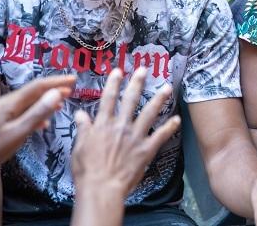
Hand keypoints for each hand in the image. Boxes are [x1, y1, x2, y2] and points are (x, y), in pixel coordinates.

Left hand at [0, 75, 74, 168]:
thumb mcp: (17, 132)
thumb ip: (37, 113)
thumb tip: (56, 93)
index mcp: (12, 103)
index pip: (38, 86)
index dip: (57, 81)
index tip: (74, 79)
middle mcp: (8, 104)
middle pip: (34, 92)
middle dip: (53, 89)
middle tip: (71, 90)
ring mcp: (3, 112)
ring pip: (29, 102)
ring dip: (46, 101)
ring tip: (61, 104)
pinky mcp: (1, 122)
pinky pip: (24, 112)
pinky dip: (37, 113)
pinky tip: (43, 123)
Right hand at [71, 67, 179, 196]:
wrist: (102, 187)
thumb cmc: (87, 170)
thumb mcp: (79, 147)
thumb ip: (83, 129)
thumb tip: (80, 114)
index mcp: (103, 124)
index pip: (108, 99)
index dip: (113, 83)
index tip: (119, 71)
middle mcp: (120, 126)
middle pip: (130, 100)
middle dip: (137, 83)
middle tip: (144, 69)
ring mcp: (135, 136)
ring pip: (149, 113)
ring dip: (159, 99)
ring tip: (167, 87)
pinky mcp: (146, 149)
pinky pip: (161, 135)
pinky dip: (169, 127)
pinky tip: (177, 119)